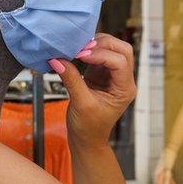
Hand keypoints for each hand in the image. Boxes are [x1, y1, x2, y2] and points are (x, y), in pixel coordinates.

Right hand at [49, 33, 136, 148]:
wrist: (86, 139)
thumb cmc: (88, 127)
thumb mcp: (81, 104)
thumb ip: (71, 79)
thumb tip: (57, 59)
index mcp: (125, 89)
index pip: (120, 62)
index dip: (101, 54)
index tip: (81, 55)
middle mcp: (123, 80)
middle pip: (122, 50)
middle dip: (103, 44)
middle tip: (81, 47)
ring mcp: (112, 76)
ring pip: (112, 49)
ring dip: (96, 45)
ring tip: (77, 49)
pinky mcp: (101, 73)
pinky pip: (99, 55)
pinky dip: (88, 50)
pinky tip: (76, 52)